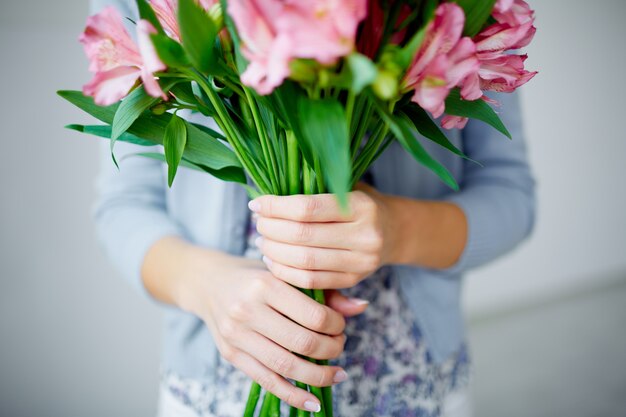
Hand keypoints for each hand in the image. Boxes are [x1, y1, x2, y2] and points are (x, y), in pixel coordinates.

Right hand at [173, 245, 367, 411]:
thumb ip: (324, 292)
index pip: (313, 315)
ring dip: (318, 376)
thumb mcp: (286, 274)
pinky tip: (314, 402)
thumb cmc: (255, 276)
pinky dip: (293, 395)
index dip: (337, 325)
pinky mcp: (231, 355)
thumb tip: (362, 307)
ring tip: (336, 374)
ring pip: (286, 366)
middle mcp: (248, 310)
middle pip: (302, 343)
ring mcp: (237, 335)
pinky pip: (267, 381)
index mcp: (265, 284)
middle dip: (331, 349)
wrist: (208, 283)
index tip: (341, 325)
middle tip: (340, 346)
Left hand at [250, 183, 394, 289]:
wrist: (395, 231)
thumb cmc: (360, 204)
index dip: (276, 207)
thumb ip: (314, 189)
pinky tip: (273, 261)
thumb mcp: (346, 187)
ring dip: (274, 252)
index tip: (257, 203)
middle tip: (258, 223)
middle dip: (271, 229)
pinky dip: (285, 272)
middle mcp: (365, 235)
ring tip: (262, 241)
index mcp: (362, 205)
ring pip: (304, 261)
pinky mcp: (353, 280)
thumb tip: (266, 197)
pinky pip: (311, 281)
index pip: (307, 208)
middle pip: (302, 236)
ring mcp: (361, 262)